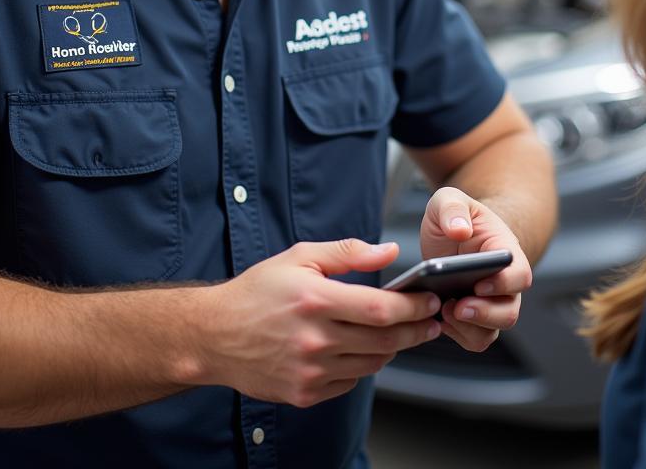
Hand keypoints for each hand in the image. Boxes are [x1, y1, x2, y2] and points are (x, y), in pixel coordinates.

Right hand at [199, 239, 440, 406]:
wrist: (214, 335)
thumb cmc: (257, 292)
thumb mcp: (300, 257)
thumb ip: (348, 253)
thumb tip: (388, 252)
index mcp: (316, 300)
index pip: (381, 309)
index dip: (414, 307)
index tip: (430, 301)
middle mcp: (315, 340)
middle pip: (385, 341)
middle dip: (416, 331)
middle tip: (431, 321)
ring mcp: (310, 371)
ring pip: (372, 364)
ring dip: (393, 349)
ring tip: (401, 333)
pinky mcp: (304, 393)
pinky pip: (350, 382)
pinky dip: (363, 366)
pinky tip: (362, 349)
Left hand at [420, 187, 532, 351]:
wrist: (453, 232)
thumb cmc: (456, 216)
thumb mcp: (448, 200)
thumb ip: (453, 208)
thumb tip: (459, 231)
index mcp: (505, 252)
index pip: (520, 275)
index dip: (504, 284)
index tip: (479, 285)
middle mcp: (504, 284)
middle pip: (509, 312)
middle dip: (485, 315)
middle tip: (457, 307)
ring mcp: (489, 303)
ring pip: (491, 332)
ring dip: (469, 329)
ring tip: (444, 311)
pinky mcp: (471, 318)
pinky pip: (473, 338)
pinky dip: (457, 334)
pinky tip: (439, 319)